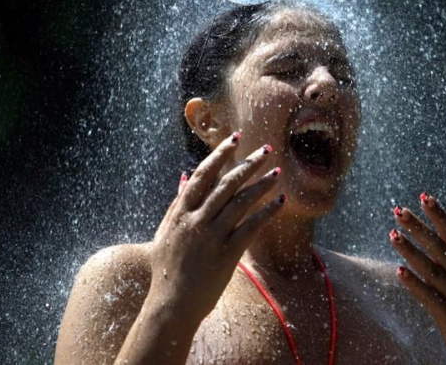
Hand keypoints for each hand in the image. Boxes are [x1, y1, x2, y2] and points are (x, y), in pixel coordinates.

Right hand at [149, 132, 284, 324]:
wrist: (171, 306)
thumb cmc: (167, 269)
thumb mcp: (165, 232)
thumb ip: (176, 203)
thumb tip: (185, 176)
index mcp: (180, 212)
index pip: (203, 174)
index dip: (220, 154)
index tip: (235, 138)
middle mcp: (196, 220)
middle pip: (227, 184)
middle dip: (248, 163)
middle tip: (267, 148)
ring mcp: (212, 237)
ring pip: (241, 202)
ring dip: (262, 183)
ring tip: (277, 170)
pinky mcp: (227, 254)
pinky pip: (251, 227)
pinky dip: (267, 211)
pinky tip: (280, 200)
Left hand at [389, 195, 445, 364]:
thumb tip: (429, 241)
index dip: (440, 215)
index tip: (424, 195)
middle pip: (440, 248)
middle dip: (419, 227)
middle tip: (398, 210)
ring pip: (434, 270)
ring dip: (412, 250)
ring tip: (392, 234)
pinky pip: (431, 298)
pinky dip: (415, 284)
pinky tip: (398, 272)